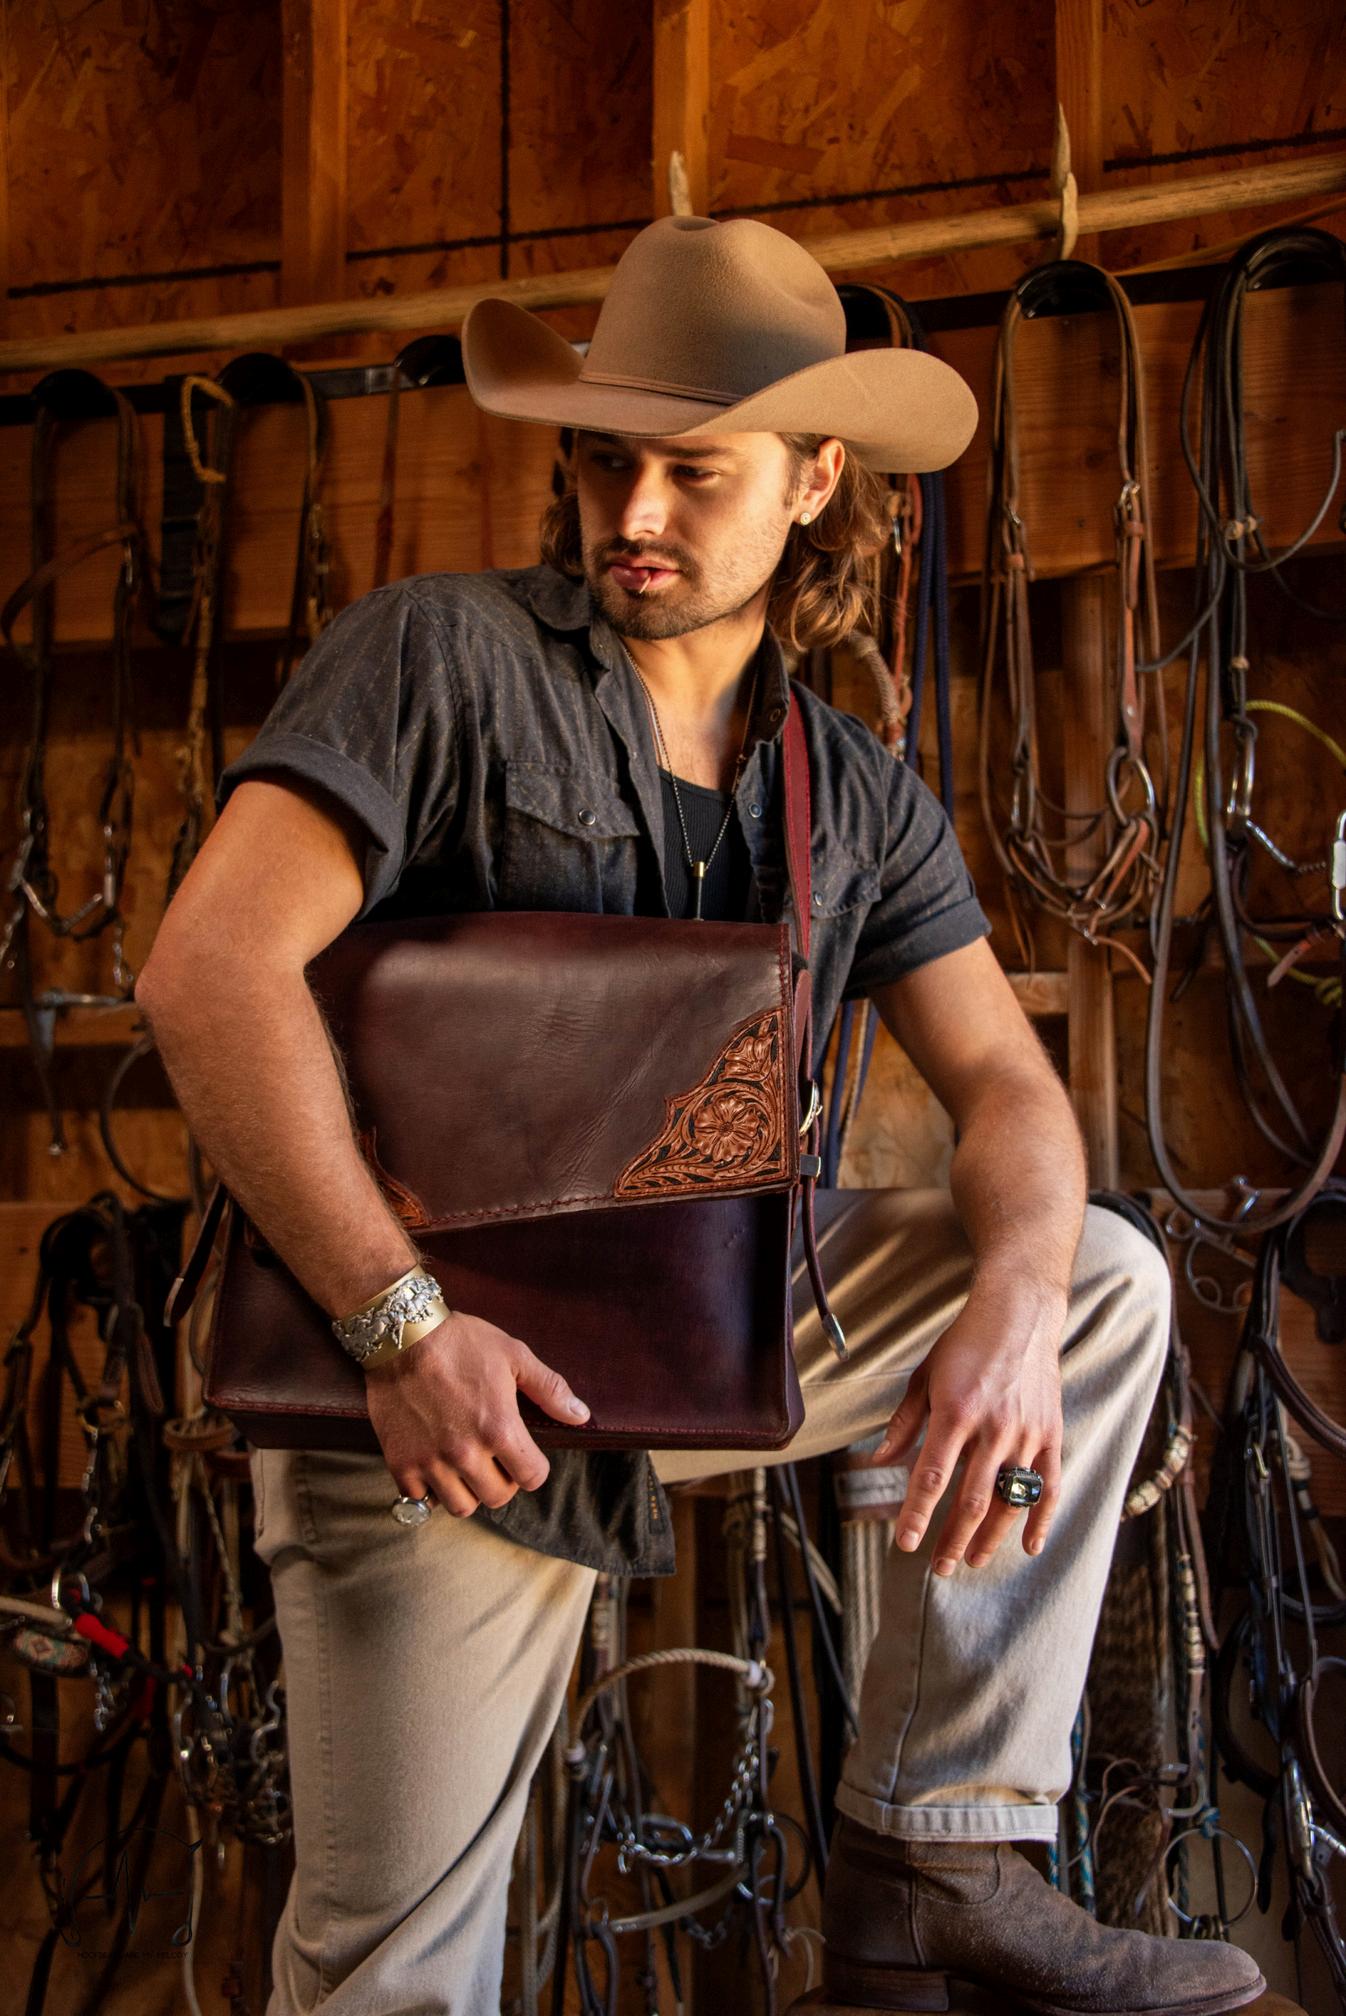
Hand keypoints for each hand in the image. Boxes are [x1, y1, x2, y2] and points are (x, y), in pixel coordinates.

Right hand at [363, 1311, 590, 1517]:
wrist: (401, 1334)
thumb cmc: (460, 1341)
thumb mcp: (513, 1355)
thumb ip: (550, 1389)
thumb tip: (581, 1415)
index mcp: (499, 1429)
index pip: (533, 1477)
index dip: (533, 1467)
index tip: (524, 1455)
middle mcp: (466, 1453)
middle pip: (497, 1497)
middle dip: (503, 1481)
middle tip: (495, 1460)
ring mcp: (431, 1461)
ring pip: (461, 1506)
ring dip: (468, 1490)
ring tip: (466, 1467)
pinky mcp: (401, 1462)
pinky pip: (420, 1499)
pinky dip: (429, 1490)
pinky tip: (434, 1467)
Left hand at [869, 1278, 1064, 1573]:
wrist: (1019, 1313)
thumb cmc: (965, 1343)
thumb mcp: (925, 1377)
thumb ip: (904, 1423)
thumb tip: (878, 1460)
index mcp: (955, 1412)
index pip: (931, 1477)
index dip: (917, 1515)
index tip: (906, 1544)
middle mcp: (993, 1427)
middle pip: (971, 1499)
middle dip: (952, 1537)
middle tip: (938, 1566)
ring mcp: (1026, 1433)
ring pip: (1008, 1499)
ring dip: (989, 1536)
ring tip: (970, 1559)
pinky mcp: (1051, 1433)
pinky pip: (1049, 1486)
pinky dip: (1040, 1519)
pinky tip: (1029, 1545)